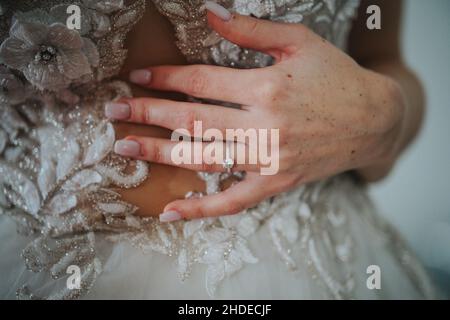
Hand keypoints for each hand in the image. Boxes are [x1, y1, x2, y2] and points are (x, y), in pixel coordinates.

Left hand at [105, 7, 404, 221]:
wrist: (372, 120)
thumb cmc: (335, 77)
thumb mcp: (298, 42)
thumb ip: (250, 31)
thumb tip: (209, 13)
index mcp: (266, 88)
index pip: (200, 82)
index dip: (165, 78)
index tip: (138, 76)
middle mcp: (264, 126)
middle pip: (192, 121)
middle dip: (148, 114)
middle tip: (114, 111)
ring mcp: (268, 159)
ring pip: (203, 158)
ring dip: (160, 153)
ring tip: (125, 148)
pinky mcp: (275, 183)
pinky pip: (232, 202)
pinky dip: (200, 209)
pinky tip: (170, 212)